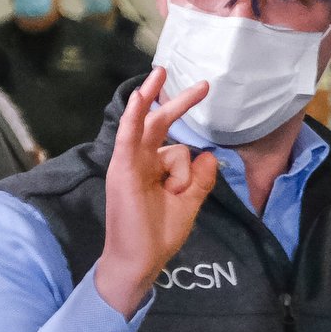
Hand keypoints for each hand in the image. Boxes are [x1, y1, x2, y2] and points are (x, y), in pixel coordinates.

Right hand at [93, 68, 220, 315]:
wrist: (140, 258)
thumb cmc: (160, 233)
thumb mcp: (190, 203)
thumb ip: (201, 179)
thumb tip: (209, 154)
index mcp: (154, 169)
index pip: (175, 144)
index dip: (189, 133)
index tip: (205, 101)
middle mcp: (140, 161)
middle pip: (159, 123)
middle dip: (178, 102)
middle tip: (203, 84)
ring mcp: (129, 163)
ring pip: (154, 130)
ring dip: (158, 102)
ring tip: (162, 73)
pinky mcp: (122, 169)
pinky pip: (129, 136)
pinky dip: (134, 116)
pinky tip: (140, 97)